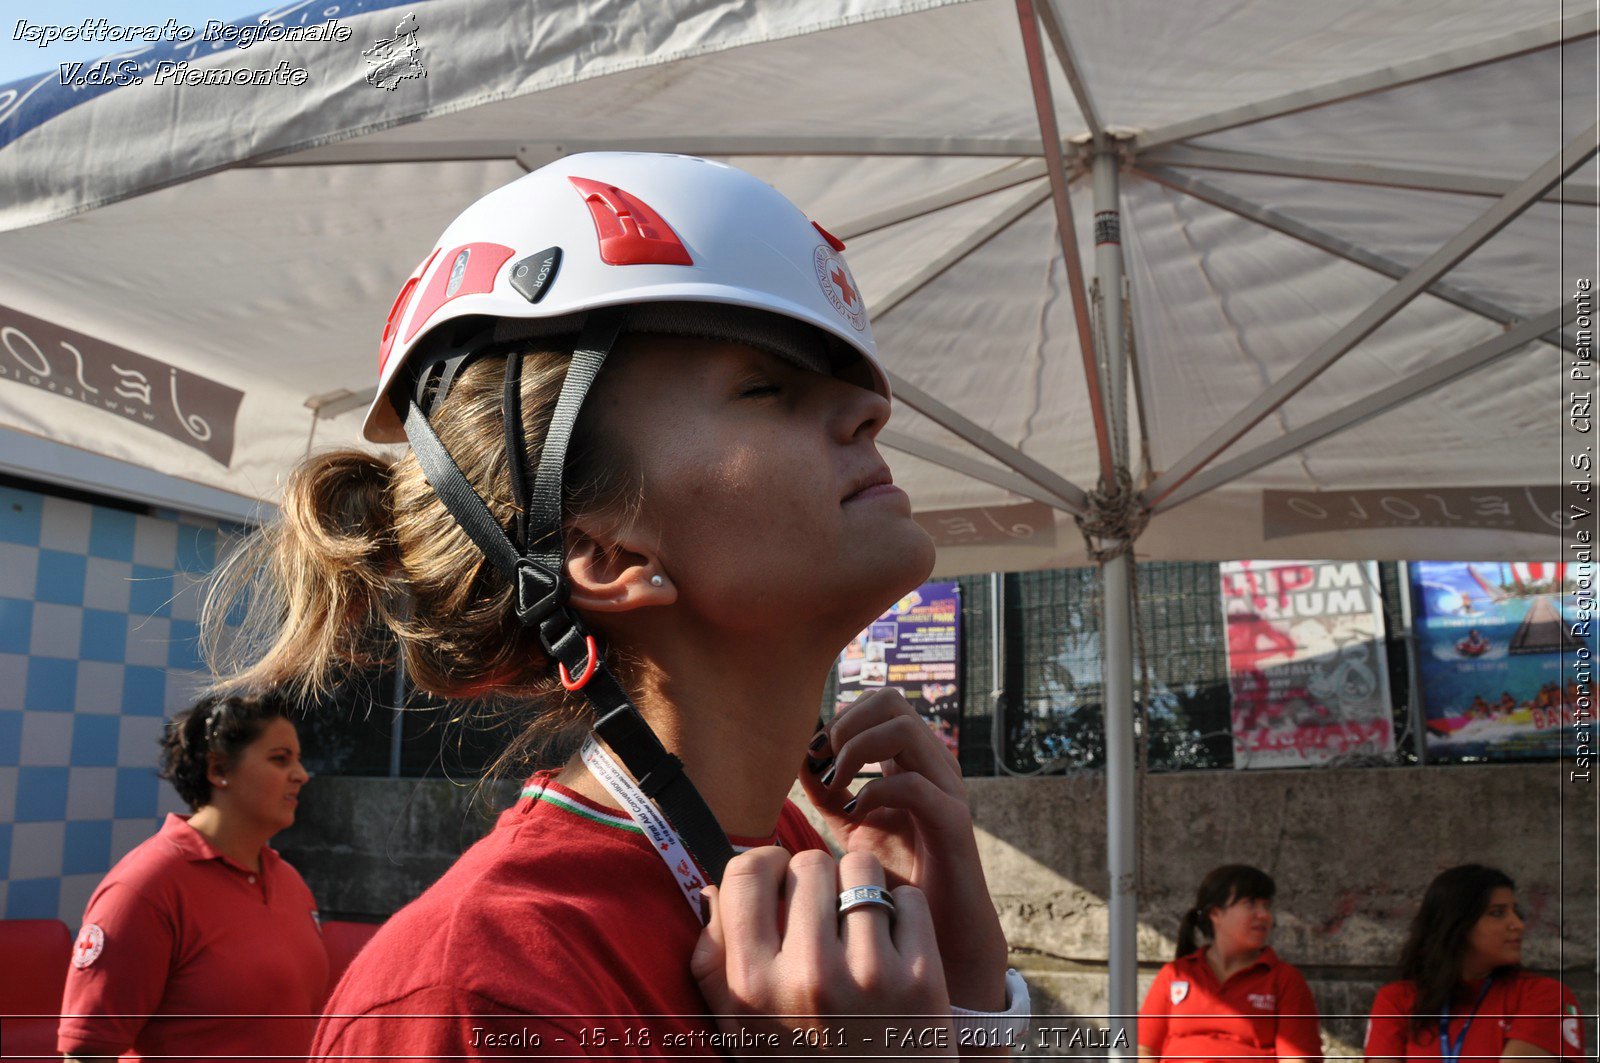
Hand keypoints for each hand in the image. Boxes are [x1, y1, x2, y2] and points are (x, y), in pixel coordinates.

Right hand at [690, 847, 951, 1056]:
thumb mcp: (740, 1030)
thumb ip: (714, 960)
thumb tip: (713, 887)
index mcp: (752, 987)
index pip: (745, 873)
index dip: (763, 863)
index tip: (776, 877)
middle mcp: (807, 977)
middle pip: (809, 863)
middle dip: (815, 878)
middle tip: (823, 911)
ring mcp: (868, 976)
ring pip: (862, 869)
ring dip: (861, 886)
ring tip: (859, 922)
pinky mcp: (921, 979)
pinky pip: (909, 899)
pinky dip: (904, 913)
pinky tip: (896, 945)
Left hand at [801, 690, 1008, 1009]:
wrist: (940, 933)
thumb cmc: (899, 876)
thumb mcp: (853, 824)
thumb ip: (829, 791)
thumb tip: (801, 758)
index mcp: (911, 759)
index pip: (879, 702)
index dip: (840, 718)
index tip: (813, 756)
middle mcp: (933, 764)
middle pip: (891, 701)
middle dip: (846, 725)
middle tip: (825, 766)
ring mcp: (947, 789)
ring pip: (903, 729)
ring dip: (857, 750)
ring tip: (836, 785)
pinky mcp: (952, 823)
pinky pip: (913, 785)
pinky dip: (874, 792)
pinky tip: (856, 815)